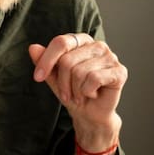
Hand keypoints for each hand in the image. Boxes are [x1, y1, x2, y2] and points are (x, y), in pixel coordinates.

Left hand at [29, 33, 127, 149]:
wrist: (89, 113)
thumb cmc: (72, 91)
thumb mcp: (53, 77)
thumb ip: (43, 62)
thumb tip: (33, 48)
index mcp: (81, 41)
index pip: (60, 42)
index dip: (46, 61)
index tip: (37, 77)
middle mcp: (97, 45)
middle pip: (67, 60)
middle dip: (63, 82)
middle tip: (68, 93)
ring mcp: (111, 57)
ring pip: (79, 72)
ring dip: (75, 90)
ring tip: (80, 94)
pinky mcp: (120, 71)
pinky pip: (94, 79)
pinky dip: (87, 92)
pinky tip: (92, 94)